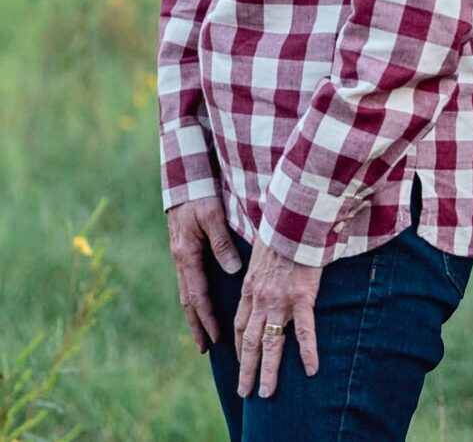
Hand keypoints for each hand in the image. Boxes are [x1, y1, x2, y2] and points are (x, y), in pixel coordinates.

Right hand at [166, 197, 242, 351]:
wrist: (184, 180)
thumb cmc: (200, 197)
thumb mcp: (212, 217)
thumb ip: (221, 243)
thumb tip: (232, 270)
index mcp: (186, 256)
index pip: (197, 295)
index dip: (206, 318)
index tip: (215, 338)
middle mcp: (182, 260)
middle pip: (189, 300)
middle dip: (197, 325)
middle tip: (205, 348)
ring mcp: (182, 257)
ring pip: (188, 292)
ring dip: (195, 314)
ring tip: (204, 334)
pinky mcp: (186, 251)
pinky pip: (190, 280)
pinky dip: (195, 297)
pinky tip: (203, 304)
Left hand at [234, 239, 322, 399]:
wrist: (294, 219)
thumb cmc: (280, 227)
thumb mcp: (261, 246)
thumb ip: (261, 259)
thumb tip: (265, 257)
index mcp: (250, 287)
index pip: (241, 324)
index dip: (240, 345)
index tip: (241, 359)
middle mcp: (261, 299)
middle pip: (250, 341)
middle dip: (246, 369)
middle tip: (245, 391)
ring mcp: (280, 301)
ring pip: (272, 343)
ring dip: (268, 370)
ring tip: (266, 393)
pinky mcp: (302, 297)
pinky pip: (304, 331)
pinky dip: (307, 351)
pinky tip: (311, 369)